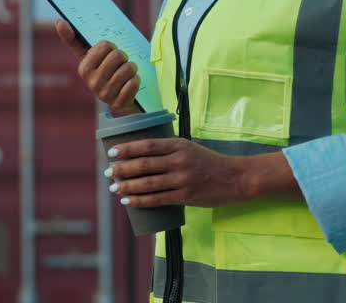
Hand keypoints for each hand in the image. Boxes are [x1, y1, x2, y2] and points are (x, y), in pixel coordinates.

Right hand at [55, 20, 143, 115]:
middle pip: (118, 55)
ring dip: (132, 68)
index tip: (109, 50)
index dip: (111, 46)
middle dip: (124, 56)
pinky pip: (133, 83)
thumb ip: (74, 38)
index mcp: (84, 68)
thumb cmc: (105, 69)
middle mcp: (92, 83)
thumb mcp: (91, 55)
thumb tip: (59, 21)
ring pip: (128, 69)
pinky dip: (136, 81)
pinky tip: (131, 83)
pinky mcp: (118, 104)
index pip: (104, 45)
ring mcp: (105, 94)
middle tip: (121, 62)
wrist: (120, 96)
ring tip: (127, 73)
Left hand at [104, 138, 257, 208]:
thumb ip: (168, 150)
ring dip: (127, 186)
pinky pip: (158, 199)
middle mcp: (179, 161)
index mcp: (179, 145)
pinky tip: (129, 201)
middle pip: (144, 165)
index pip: (147, 145)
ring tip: (114, 188)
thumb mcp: (189, 148)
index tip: (112, 152)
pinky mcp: (186, 196)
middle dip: (122, 169)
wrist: (236, 178)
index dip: (127, 149)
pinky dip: (140, 201)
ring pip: (148, 183)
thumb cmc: (209, 162)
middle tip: (109, 172)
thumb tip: (139, 155)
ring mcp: (183, 179)